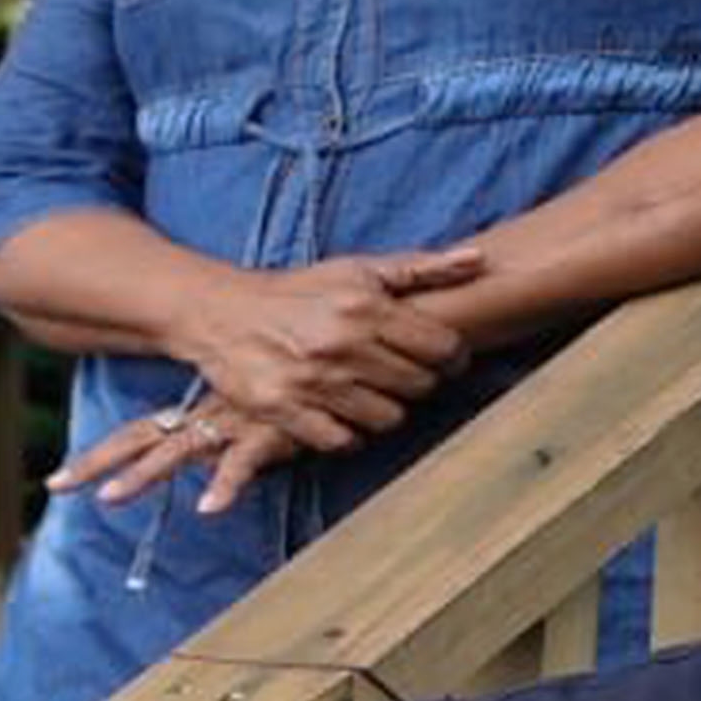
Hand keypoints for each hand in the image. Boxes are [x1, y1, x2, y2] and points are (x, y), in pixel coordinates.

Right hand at [83, 250, 485, 514]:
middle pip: (419, 386)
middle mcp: (343, 345)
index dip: (452, 357)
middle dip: (418, 382)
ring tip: (371, 395)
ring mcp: (314, 382)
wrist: (220, 314)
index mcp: (365, 307)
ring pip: (387, 418)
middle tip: (403, 375)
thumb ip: (419, 269)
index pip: (442, 348)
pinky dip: (347, 433)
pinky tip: (341, 415)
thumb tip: (480, 260)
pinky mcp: (285, 411)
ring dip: (385, 410)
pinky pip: (342, 441)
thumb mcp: (355, 269)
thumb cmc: (296, 292)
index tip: (441, 358)